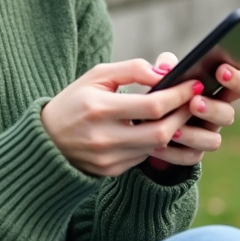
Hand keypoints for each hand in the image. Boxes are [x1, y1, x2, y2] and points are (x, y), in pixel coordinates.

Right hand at [41, 59, 200, 176]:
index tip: (193, 85)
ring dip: (174, 130)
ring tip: (180, 113)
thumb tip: (166, 73)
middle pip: (161, 132)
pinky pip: (144, 157)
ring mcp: (108, 158)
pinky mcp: (111, 171)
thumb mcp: (97, 76)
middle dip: (183, 115)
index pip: (153, 105)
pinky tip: (159, 128)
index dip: (178, 96)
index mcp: (98, 107)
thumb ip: (132, 69)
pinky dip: (155, 143)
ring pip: (156, 147)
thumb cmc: (75, 101)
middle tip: (194, 101)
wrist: (45, 140)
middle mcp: (103, 137)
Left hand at [146, 53, 239, 168]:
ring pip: (213, 141)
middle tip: (194, 103)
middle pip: (229, 115)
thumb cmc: (160, 91)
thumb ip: (163, 66)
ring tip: (173, 130)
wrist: (142, 122)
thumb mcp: (159, 74)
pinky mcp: (191, 154)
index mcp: (216, 91)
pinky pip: (190, 157)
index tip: (220, 71)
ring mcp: (206, 135)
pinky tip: (158, 146)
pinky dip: (174, 153)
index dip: (236, 79)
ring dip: (194, 135)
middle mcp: (216, 114)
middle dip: (213, 109)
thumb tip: (165, 68)